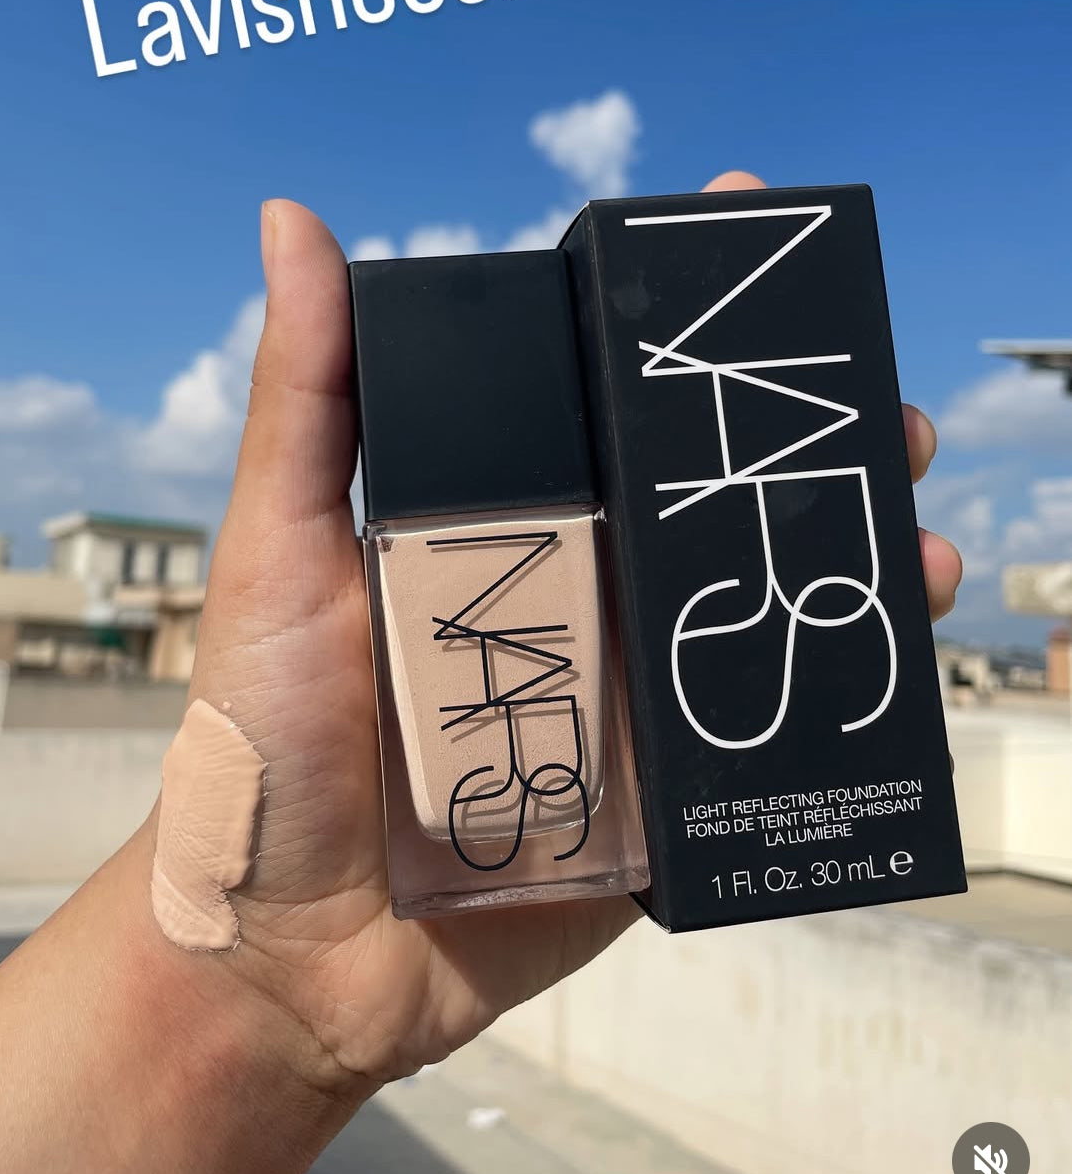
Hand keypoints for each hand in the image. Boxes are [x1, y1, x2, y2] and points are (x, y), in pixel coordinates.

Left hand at [196, 171, 962, 1091]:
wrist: (292, 950)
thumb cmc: (264, 736)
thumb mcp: (277, 550)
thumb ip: (306, 401)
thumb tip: (290, 223)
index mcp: (498, 520)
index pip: (597, 393)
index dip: (670, 316)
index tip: (742, 229)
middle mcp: (572, 590)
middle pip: (702, 491)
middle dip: (801, 438)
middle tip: (877, 400)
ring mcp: (622, 689)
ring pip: (753, 598)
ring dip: (845, 550)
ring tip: (911, 515)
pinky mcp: (654, 793)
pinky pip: (757, 728)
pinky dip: (836, 688)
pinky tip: (900, 642)